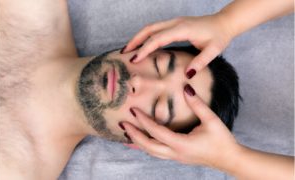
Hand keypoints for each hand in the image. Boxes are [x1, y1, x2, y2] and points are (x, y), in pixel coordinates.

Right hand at [122, 15, 232, 73]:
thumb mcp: (214, 50)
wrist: (224, 22)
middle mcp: (175, 23)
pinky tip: (142, 45)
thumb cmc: (219, 36)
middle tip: (124, 54)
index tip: (135, 59)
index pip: (158, 38)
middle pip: (149, 29)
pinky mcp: (175, 24)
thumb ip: (201, 62)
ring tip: (128, 50)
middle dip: (135, 41)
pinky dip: (146, 36)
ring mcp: (174, 22)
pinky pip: (156, 29)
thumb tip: (187, 75)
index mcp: (182, 29)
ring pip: (150, 27)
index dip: (145, 48)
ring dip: (138, 37)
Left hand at [122, 86, 238, 166]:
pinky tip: (142, 140)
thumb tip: (186, 88)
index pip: (156, 131)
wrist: (230, 159)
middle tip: (123, 124)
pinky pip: (157, 153)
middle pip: (148, 146)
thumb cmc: (222, 140)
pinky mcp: (178, 157)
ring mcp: (176, 157)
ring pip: (151, 152)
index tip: (133, 110)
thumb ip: (197, 104)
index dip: (143, 120)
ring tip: (128, 132)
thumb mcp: (211, 120)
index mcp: (181, 144)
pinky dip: (146, 146)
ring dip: (138, 142)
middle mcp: (175, 153)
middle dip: (133, 135)